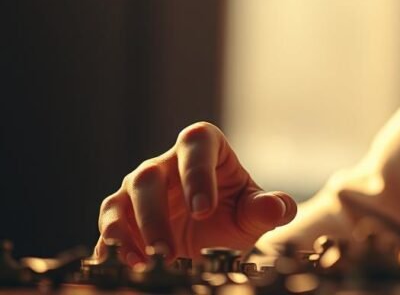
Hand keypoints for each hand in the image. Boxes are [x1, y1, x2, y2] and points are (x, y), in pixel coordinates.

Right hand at [96, 121, 296, 263]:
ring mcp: (138, 188)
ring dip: (127, 233)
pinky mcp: (122, 214)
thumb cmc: (236, 212)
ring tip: (142, 264)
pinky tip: (123, 266)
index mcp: (204, 148)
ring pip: (122, 201)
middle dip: (156, 217)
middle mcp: (165, 163)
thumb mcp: (255, 212)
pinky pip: (110, 227)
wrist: (216, 235)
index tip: (204, 210)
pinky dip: (112, 248)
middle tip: (168, 252)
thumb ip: (268, 208)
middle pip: (149, 177)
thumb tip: (277, 207)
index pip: (197, 146)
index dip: (197, 174)